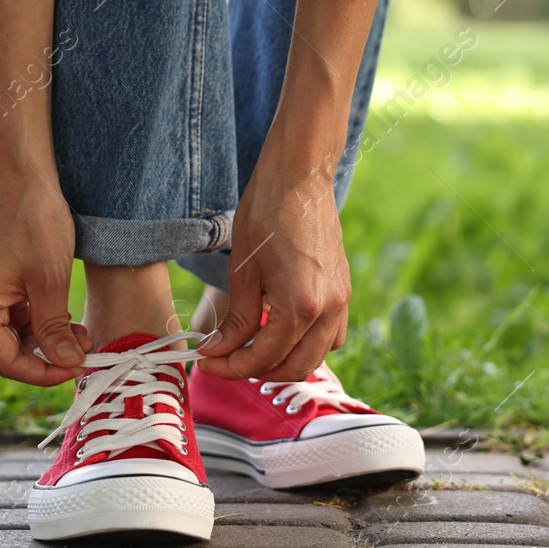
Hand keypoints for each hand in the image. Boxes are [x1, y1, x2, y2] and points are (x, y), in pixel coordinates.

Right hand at [0, 163, 90, 385]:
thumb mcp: (51, 280)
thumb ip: (55, 328)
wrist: (25, 173)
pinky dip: (39, 319)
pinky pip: (13, 311)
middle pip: (6, 348)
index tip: (76, 369)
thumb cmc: (35, 220)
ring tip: (81, 333)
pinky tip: (67, 317)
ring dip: (46, 338)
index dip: (42, 372)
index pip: (6, 360)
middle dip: (47, 355)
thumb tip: (66, 364)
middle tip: (84, 350)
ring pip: (12, 332)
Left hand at [196, 144, 349, 381]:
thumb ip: (236, 320)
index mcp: (300, 306)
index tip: (205, 361)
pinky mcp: (343, 291)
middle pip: (295, 367)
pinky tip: (279, 331)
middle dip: (256, 370)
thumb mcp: (243, 271)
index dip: (230, 367)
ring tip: (251, 349)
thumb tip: (217, 351)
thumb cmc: (266, 214)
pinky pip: (330, 335)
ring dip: (284, 361)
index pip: (263, 357)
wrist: (299, 177)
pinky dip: (306, 344)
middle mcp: (328, 309)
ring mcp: (341, 300)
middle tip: (225, 360)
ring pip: (316, 355)